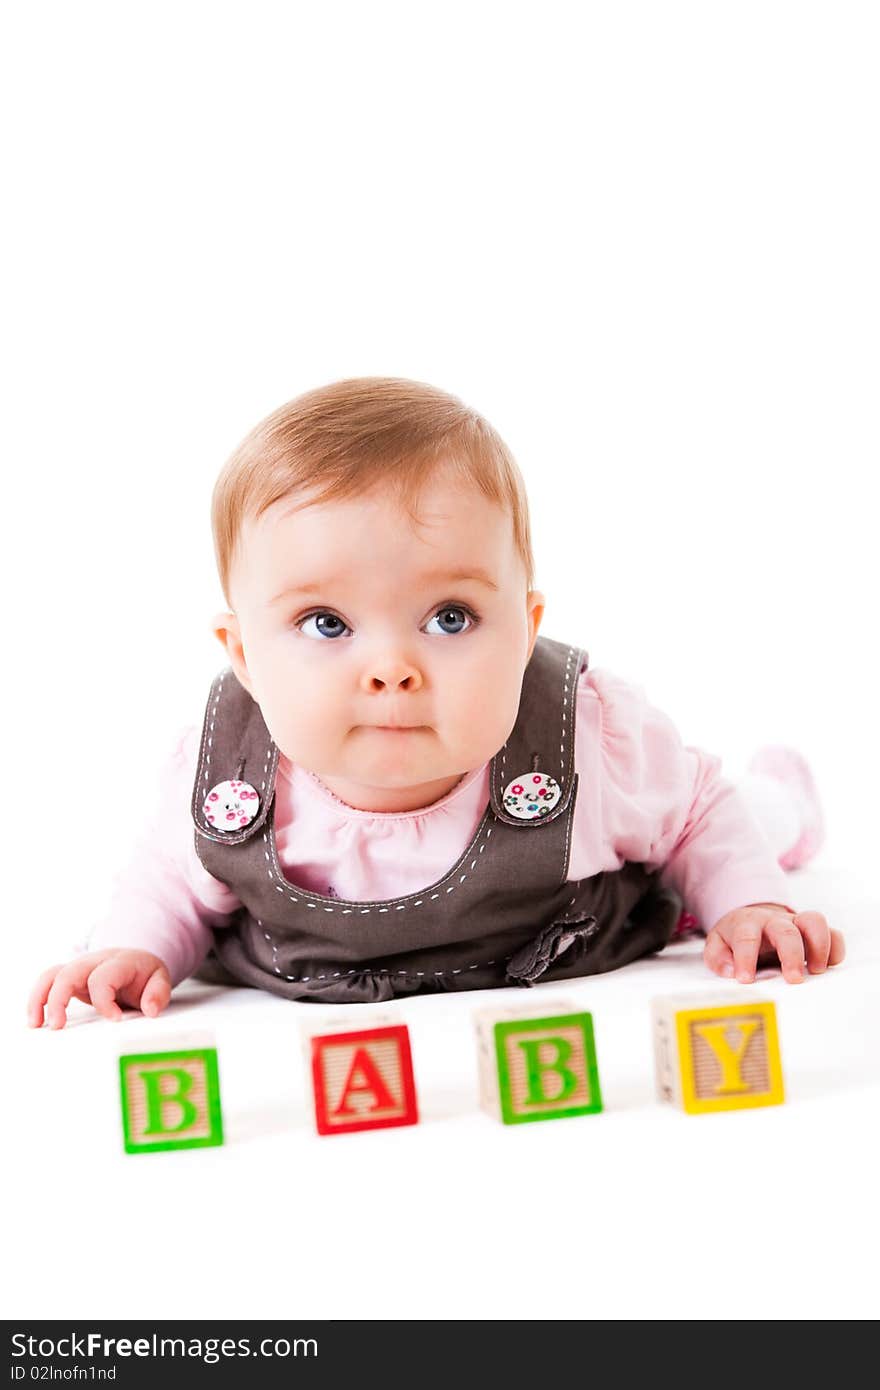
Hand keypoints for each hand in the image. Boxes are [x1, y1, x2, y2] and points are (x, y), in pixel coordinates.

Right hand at [27, 949, 171, 1028]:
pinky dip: (38, 999)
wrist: (136, 960)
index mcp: (119, 962)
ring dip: (40, 998)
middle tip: (58, 1026)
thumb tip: (150, 1010)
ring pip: (52, 975)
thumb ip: (158, 993)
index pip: (103, 977)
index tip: (114, 1020)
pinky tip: (36, 1020)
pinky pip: (48, 983)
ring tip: (36, 1024)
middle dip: (59, 999)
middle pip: (69, 973)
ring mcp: (80, 968)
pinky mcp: (70, 978)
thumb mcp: (159, 979)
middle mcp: (95, 962)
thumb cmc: (144, 974)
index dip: (104, 1001)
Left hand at [703, 903, 844, 983]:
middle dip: (791, 954)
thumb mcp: (717, 945)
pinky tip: (828, 967)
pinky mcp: (813, 932)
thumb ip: (718, 958)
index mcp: (747, 924)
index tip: (746, 980)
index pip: (746, 937)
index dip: (746, 958)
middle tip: (793, 979)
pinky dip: (835, 949)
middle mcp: (774, 921)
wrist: (751, 920)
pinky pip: (833, 933)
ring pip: (814, 921)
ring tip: (816, 971)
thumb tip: (730, 971)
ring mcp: (796, 924)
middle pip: (786, 930)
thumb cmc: (734, 938)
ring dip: (819, 946)